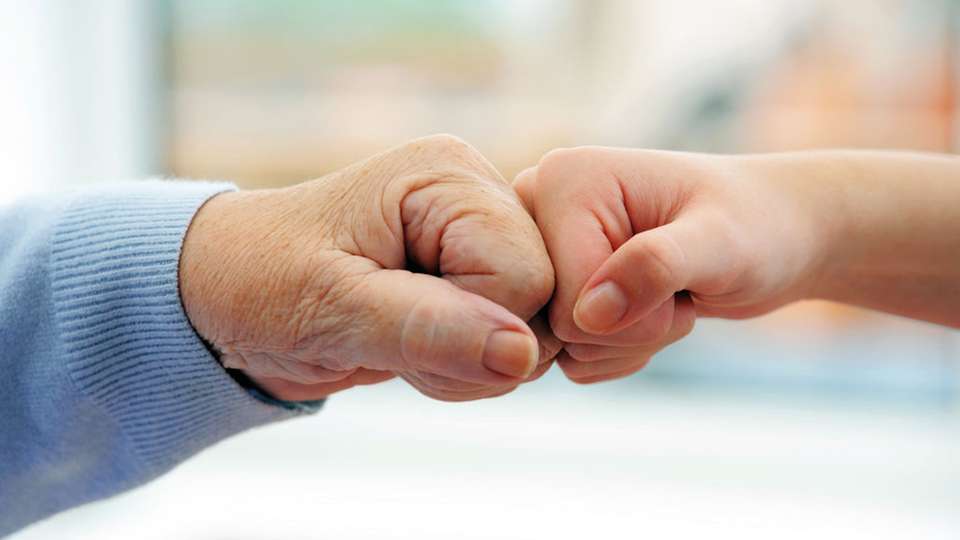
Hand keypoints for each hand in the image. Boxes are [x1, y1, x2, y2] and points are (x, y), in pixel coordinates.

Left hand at [179, 135, 557, 401]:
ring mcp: (479, 237)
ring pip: (535, 330)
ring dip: (466, 363)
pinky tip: (414, 344)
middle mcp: (477, 196)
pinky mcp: (475, 274)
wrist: (227, 294)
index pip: (527, 275)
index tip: (394, 323)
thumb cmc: (261, 282)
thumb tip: (522, 354)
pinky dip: (466, 365)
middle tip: (392, 336)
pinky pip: (513, 342)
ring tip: (395, 337)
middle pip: (543, 302)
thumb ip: (428, 329)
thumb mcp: (331, 307)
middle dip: (472, 348)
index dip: (472, 325)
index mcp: (448, 177)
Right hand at [514, 147, 826, 382]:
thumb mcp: (719, 243)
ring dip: (629, 342)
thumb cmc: (756, 224)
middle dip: (629, 330)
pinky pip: (569, 357)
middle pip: (555, 326)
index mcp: (562, 179)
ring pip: (564, 348)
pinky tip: (650, 312)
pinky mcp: (557, 285)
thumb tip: (589, 314)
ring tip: (667, 295)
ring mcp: (543, 251)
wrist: (775, 233)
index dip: (632, 315)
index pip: (563, 296)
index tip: (680, 277)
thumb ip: (656, 266)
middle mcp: (538, 210)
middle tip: (675, 289)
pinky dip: (618, 352)